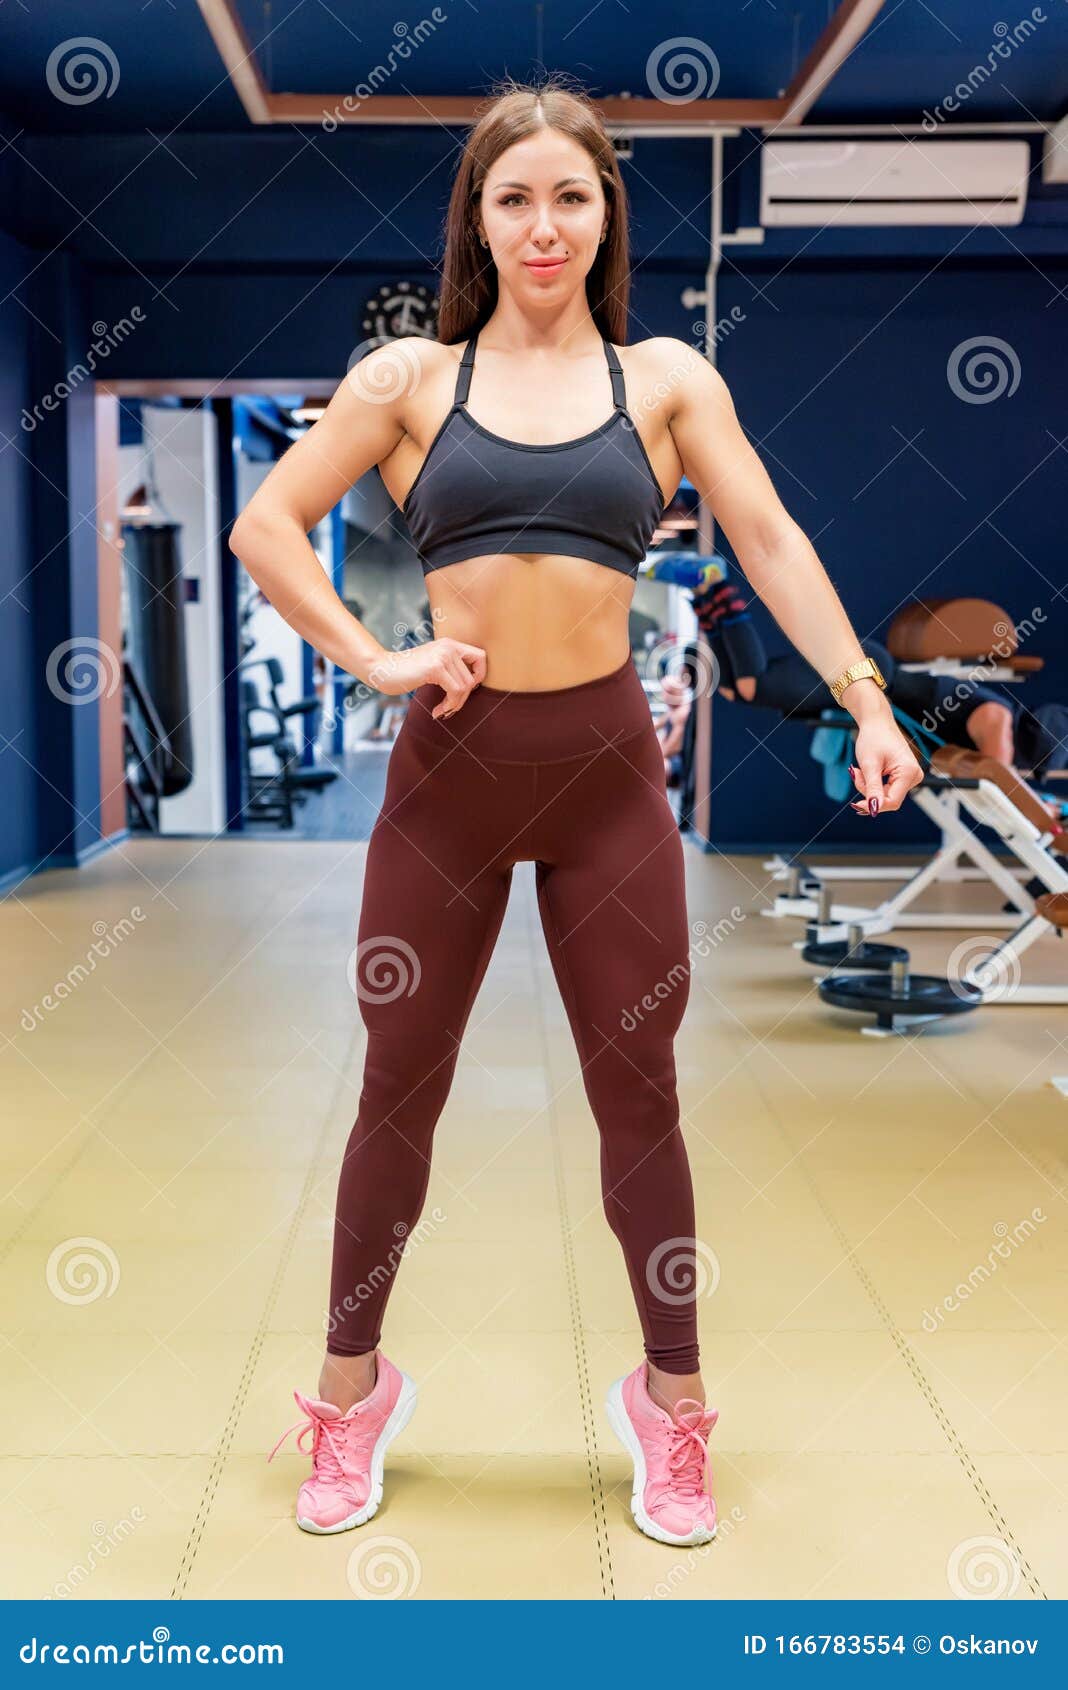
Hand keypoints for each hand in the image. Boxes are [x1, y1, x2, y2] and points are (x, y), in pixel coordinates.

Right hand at [366, 638, 486, 718]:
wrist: (383, 669)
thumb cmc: (406, 672)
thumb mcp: (433, 665)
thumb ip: (450, 669)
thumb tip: (472, 687)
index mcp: (450, 644)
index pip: (481, 657)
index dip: (479, 676)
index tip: (465, 690)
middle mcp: (449, 647)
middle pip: (472, 678)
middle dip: (462, 699)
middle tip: (448, 708)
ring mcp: (443, 656)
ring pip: (465, 687)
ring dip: (454, 705)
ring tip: (441, 710)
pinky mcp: (436, 668)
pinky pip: (455, 691)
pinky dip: (448, 705)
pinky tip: (436, 711)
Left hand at [849, 717, 924, 815]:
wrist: (877, 723)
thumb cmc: (873, 738)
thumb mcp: (869, 765)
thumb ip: (872, 788)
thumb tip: (874, 809)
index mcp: (909, 772)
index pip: (892, 801)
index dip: (874, 805)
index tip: (856, 804)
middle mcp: (914, 776)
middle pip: (888, 798)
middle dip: (868, 791)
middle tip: (855, 774)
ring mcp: (910, 776)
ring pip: (885, 795)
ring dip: (869, 786)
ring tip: (860, 769)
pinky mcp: (904, 776)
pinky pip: (886, 788)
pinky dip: (873, 783)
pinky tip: (866, 770)